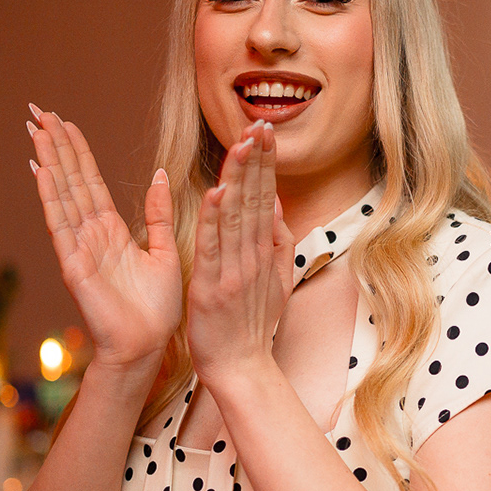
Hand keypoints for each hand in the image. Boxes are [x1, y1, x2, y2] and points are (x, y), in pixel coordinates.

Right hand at [29, 106, 180, 370]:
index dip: (76, 151)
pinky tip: (41, 172)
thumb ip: (159, 214)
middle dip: (55, 146)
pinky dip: (51, 198)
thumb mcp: (164, 251)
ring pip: (62, 195)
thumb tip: (161, 176)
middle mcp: (90, 234)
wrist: (147, 347)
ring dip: (49, 162)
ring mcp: (79, 248)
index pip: (89, 182)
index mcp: (111, 231)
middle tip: (37, 111)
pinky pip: (61, 226)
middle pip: (69, 180)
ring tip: (36, 130)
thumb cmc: (155, 309)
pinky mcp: (74, 265)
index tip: (63, 121)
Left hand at [186, 121, 295, 386]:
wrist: (242, 367)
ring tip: (241, 144)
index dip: (265, 163)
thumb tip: (276, 202)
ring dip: (238, 178)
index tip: (265, 131)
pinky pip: (213, 247)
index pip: (266, 197)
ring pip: (236, 216)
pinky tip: (216, 191)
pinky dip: (214, 219)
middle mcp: (252, 256)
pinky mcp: (213, 286)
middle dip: (256, 160)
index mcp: (264, 251)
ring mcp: (234, 270)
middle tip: (259, 123)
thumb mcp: (276, 280)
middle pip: (255, 199)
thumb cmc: (254, 325)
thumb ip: (278, 241)